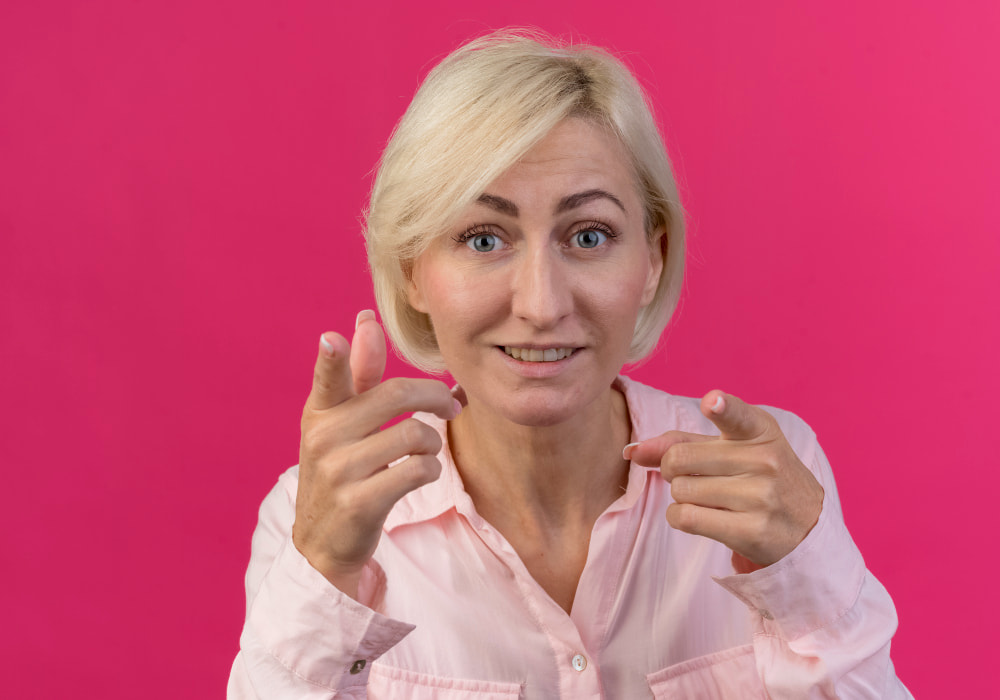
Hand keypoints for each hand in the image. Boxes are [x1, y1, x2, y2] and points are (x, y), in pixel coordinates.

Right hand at [292, 310, 460, 596]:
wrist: (322, 540)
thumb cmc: (340, 467)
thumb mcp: (342, 420)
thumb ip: (360, 372)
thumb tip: (366, 319)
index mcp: (320, 411)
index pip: (327, 377)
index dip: (331, 358)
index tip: (333, 338)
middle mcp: (323, 437)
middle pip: (397, 396)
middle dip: (435, 397)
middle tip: (451, 406)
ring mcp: (338, 471)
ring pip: (414, 434)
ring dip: (433, 442)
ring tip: (425, 450)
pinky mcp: (359, 503)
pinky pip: (417, 470)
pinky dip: (430, 469)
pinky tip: (421, 472)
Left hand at [626, 390, 823, 570]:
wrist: (806, 527)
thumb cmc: (757, 477)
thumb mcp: (731, 449)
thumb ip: (680, 443)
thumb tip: (630, 451)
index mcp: (759, 431)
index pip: (739, 416)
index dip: (723, 407)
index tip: (712, 401)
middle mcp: (764, 460)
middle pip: (679, 460)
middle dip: (672, 470)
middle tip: (692, 475)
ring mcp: (761, 497)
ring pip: (680, 491)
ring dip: (680, 496)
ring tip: (707, 498)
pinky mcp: (752, 530)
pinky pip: (686, 518)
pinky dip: (679, 517)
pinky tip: (699, 516)